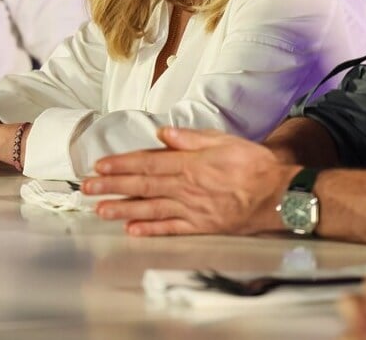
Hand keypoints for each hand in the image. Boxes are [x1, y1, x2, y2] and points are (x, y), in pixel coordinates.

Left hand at [82, 127, 296, 235]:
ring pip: (151, 209)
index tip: (100, 167)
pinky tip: (132, 230)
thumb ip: (191, 138)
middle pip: (142, 186)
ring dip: (123, 209)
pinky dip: (150, 230)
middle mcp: (186, 188)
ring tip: (100, 210)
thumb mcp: (224, 140)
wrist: (279, 194)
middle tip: (86, 189)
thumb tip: (162, 134)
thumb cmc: (254, 164)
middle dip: (112, 187)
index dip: (121, 165)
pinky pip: (171, 229)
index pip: (148, 163)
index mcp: (190, 164)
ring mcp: (192, 210)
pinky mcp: (202, 226)